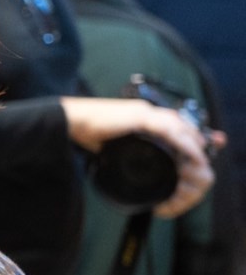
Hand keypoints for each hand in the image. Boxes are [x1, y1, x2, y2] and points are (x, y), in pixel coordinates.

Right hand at [60, 96, 214, 217]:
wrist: (68, 121)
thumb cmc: (82, 131)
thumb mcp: (109, 144)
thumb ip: (120, 149)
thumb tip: (119, 163)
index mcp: (139, 116)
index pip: (171, 124)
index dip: (187, 136)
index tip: (199, 150)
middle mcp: (145, 111)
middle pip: (181, 124)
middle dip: (196, 140)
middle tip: (206, 156)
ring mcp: (143, 113)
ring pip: (179, 126)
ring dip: (193, 142)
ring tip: (201, 159)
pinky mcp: (139, 117)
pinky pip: (169, 130)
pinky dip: (183, 142)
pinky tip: (191, 153)